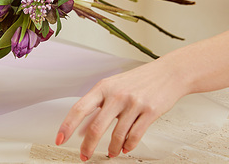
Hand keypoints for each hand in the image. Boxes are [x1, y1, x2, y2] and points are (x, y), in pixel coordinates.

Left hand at [55, 58, 188, 160]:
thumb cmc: (138, 80)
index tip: (60, 138)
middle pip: (97, 127)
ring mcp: (133, 103)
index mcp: (103, 87)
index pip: (79, 108)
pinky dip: (128, 146)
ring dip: (112, 148)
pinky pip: (135, 136)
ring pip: (117, 135)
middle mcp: (117, 94)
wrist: (168, 73)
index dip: (67, 125)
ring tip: (110, 152)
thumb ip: (97, 107)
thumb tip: (82, 129)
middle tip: (84, 155)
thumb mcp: (113, 88)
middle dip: (88, 146)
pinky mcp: (150, 112)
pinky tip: (125, 148)